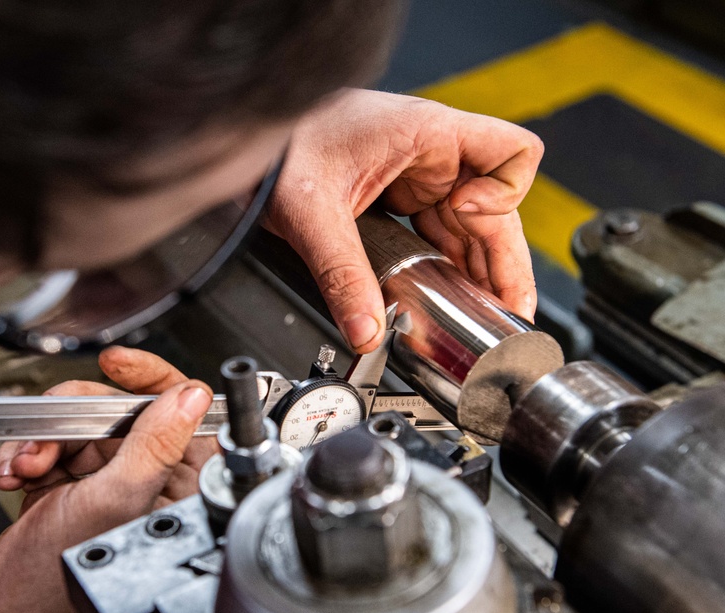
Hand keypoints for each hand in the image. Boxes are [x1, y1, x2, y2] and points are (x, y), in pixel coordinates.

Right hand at [0, 346, 218, 512]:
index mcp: (177, 493)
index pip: (181, 414)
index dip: (152, 381)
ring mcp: (106, 488)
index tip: (117, 365)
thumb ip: (155, 445)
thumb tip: (190, 397)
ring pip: (82, 426)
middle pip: (123, 412)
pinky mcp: (70, 491)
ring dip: (44, 438)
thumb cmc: (51, 588)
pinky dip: (27, 453)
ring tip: (27, 465)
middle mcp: (148, 488)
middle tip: (50, 432)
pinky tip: (14, 474)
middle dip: (76, 416)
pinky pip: (53, 446)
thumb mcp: (111, 501)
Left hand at [266, 88, 542, 352]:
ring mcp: (418, 176)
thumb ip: (341, 274)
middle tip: (508, 314)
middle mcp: (432, 154)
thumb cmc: (280, 146)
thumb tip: (366, 330)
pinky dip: (448, 266)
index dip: (505, 195)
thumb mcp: (310, 213)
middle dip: (503, 263)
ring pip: (469, 228)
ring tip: (487, 318)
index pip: (512, 153)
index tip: (470, 223)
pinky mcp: (399, 196)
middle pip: (495, 209)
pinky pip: (438, 234)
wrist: (248, 143)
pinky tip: (451, 297)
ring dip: (479, 272)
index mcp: (427, 134)